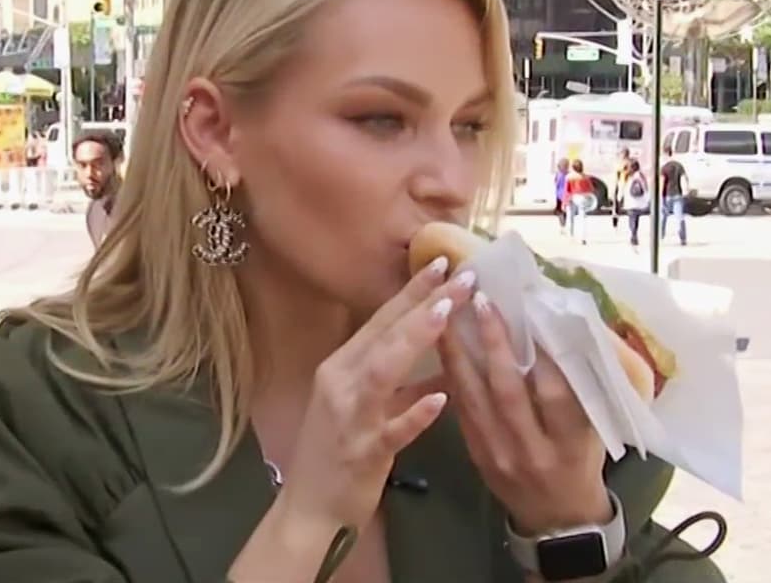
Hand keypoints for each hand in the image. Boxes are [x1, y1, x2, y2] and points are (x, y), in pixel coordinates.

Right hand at [232, 261, 475, 581]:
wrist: (309, 510)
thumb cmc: (337, 455)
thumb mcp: (364, 407)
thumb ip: (399, 380)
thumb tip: (443, 355)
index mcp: (341, 367)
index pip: (380, 320)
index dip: (411, 290)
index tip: (443, 260)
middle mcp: (340, 383)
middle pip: (385, 335)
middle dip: (423, 302)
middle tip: (461, 273)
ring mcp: (349, 417)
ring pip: (384, 370)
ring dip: (415, 339)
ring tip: (447, 313)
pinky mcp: (362, 453)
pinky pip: (392, 430)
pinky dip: (416, 413)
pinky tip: (442, 397)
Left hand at [439, 292, 610, 534]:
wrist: (557, 518)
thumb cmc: (583, 461)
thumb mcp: (595, 429)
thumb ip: (582, 386)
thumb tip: (570, 325)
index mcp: (570, 443)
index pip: (556, 394)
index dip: (543, 354)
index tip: (533, 312)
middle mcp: (532, 450)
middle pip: (507, 391)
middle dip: (493, 343)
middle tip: (482, 300)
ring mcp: (498, 454)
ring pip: (474, 398)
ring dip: (458, 352)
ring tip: (448, 310)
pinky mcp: (476, 454)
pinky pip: (461, 409)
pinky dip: (451, 374)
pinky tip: (442, 344)